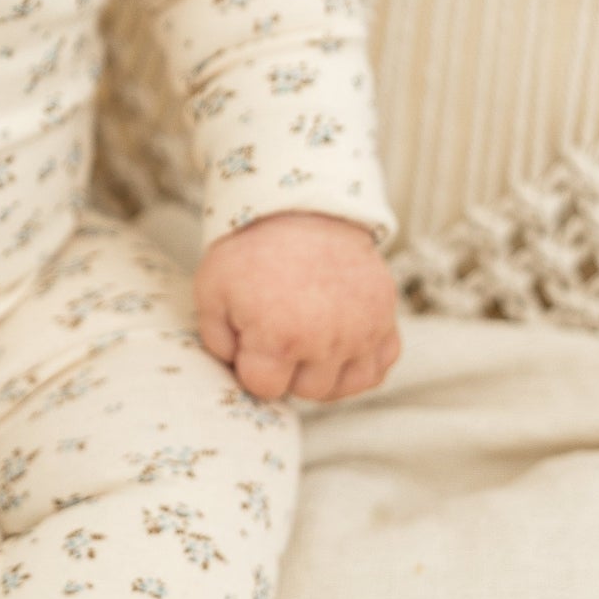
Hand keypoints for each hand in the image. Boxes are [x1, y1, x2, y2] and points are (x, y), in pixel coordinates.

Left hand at [193, 210, 399, 402]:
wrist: (303, 207)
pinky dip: (360, 363)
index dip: (252, 366)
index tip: (251, 339)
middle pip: (306, 391)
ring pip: (344, 387)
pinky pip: (378, 368)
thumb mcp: (212, 287)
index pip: (265, 388)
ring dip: (323, 372)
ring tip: (307, 341)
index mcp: (280, 336)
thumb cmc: (254, 248)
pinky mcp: (386, 319)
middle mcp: (328, 340)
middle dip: (288, 369)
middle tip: (279, 332)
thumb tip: (235, 366)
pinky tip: (338, 345)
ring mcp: (363, 331)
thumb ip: (215, 338)